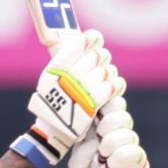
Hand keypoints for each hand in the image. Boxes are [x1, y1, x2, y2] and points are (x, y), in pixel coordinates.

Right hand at [14, 29, 123, 166]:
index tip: (95, 37)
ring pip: (102, 73)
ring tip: (107, 73)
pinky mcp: (90, 107)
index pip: (72, 49)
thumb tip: (88, 44)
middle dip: (100, 56)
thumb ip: (66, 64)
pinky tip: (116, 84)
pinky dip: (115, 85)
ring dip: (108, 71)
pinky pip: (108, 89)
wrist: (54, 131)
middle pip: (91, 59)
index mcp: (52, 72)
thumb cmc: (55, 102)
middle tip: (103, 56)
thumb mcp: (51, 80)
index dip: (86, 40)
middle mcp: (64, 81)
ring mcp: (77, 94)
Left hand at [59, 98, 148, 167]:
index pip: (110, 105)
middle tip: (99, 136)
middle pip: (122, 114)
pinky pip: (136, 153)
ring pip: (129, 133)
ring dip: (113, 143)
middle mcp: (116, 136)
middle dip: (110, 122)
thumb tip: (97, 140)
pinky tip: (111, 167)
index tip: (101, 103)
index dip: (109, 99)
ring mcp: (128, 149)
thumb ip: (83, 150)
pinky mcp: (138, 164)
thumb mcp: (75, 165)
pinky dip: (122, 159)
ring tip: (102, 158)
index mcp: (100, 130)